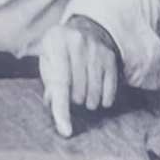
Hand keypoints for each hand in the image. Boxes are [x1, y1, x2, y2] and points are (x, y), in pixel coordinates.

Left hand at [39, 17, 122, 135]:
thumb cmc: (61, 51)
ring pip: (93, 92)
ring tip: (85, 98)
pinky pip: (109, 88)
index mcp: (55, 43)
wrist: (86, 27)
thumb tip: (52, 105)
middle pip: (77, 91)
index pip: (59, 83)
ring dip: (89, 102)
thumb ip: (49, 81)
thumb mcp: (48, 60)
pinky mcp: (111, 57)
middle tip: (73, 96)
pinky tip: (100, 100)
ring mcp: (96, 49)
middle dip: (74, 101)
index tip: (66, 132)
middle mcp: (77, 43)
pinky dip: (104, 99)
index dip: (61, 110)